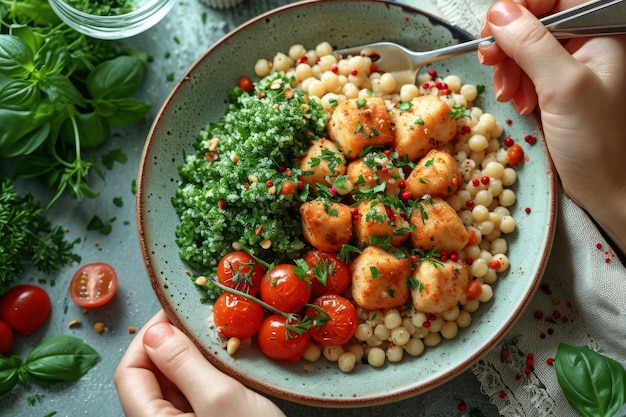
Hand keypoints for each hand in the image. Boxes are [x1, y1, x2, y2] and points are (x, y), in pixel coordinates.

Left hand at [114, 310, 285, 416]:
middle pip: (150, 377)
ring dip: (191, 356)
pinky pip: (195, 394)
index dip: (147, 338)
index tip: (175, 314)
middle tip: (200, 321)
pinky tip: (226, 361)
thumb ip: (183, 363)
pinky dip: (206, 373)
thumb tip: (156, 331)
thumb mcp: (220, 398)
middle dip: (171, 344)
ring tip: (216, 337)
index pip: (129, 372)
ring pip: (174, 384)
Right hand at [478, 0, 625, 253]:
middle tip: (494, 67)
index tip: (492, 34)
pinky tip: (520, 103)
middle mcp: (586, 42)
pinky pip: (524, 71)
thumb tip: (499, 12)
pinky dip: (514, 85)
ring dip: (508, 69)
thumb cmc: (597, 140)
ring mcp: (570, 65)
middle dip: (508, 45)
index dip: (516, 10)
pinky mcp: (556, 86)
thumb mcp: (563, 86)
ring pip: (522, 47)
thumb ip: (532, 44)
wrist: (606, 186)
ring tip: (511, 97)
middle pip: (531, 21)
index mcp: (600, 30)